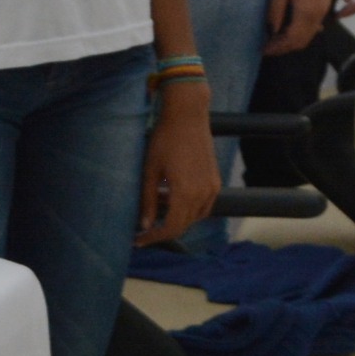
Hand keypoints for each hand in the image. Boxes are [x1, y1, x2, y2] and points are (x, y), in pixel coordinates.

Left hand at [140, 87, 220, 243]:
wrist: (188, 116)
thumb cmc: (164, 139)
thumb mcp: (150, 171)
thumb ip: (147, 200)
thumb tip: (144, 224)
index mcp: (184, 193)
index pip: (171, 228)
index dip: (153, 237)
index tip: (139, 240)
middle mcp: (202, 194)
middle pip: (183, 226)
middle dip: (162, 230)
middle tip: (144, 228)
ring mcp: (212, 188)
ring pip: (194, 217)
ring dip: (176, 218)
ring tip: (156, 205)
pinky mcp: (215, 181)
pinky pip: (203, 205)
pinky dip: (188, 209)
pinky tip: (172, 197)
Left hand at [266, 0, 332, 54]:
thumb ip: (276, 10)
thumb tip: (272, 30)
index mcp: (307, 12)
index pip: (293, 40)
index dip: (278, 48)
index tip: (264, 50)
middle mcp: (319, 14)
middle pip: (303, 40)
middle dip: (286, 47)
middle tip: (268, 46)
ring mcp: (324, 7)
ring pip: (310, 33)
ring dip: (294, 39)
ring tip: (276, 38)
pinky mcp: (325, 0)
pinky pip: (314, 24)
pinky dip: (301, 30)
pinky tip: (289, 25)